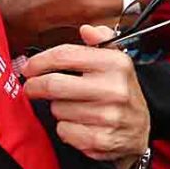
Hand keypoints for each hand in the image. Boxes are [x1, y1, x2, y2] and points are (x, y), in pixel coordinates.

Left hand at [23, 25, 150, 168]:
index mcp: (116, 63)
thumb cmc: (122, 92)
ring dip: (58, 108)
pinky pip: (64, 130)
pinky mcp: (101, 139)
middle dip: (35, 86)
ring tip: (72, 107)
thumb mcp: (118, 62)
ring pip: (57, 109)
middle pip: (54, 84)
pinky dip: (65, 129)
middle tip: (31, 87)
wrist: (140, 130)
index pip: (65, 55)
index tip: (29, 67)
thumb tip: (87, 29)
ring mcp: (108, 115)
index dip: (40, 61)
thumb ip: (102, 41)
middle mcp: (114, 88)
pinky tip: (78, 124)